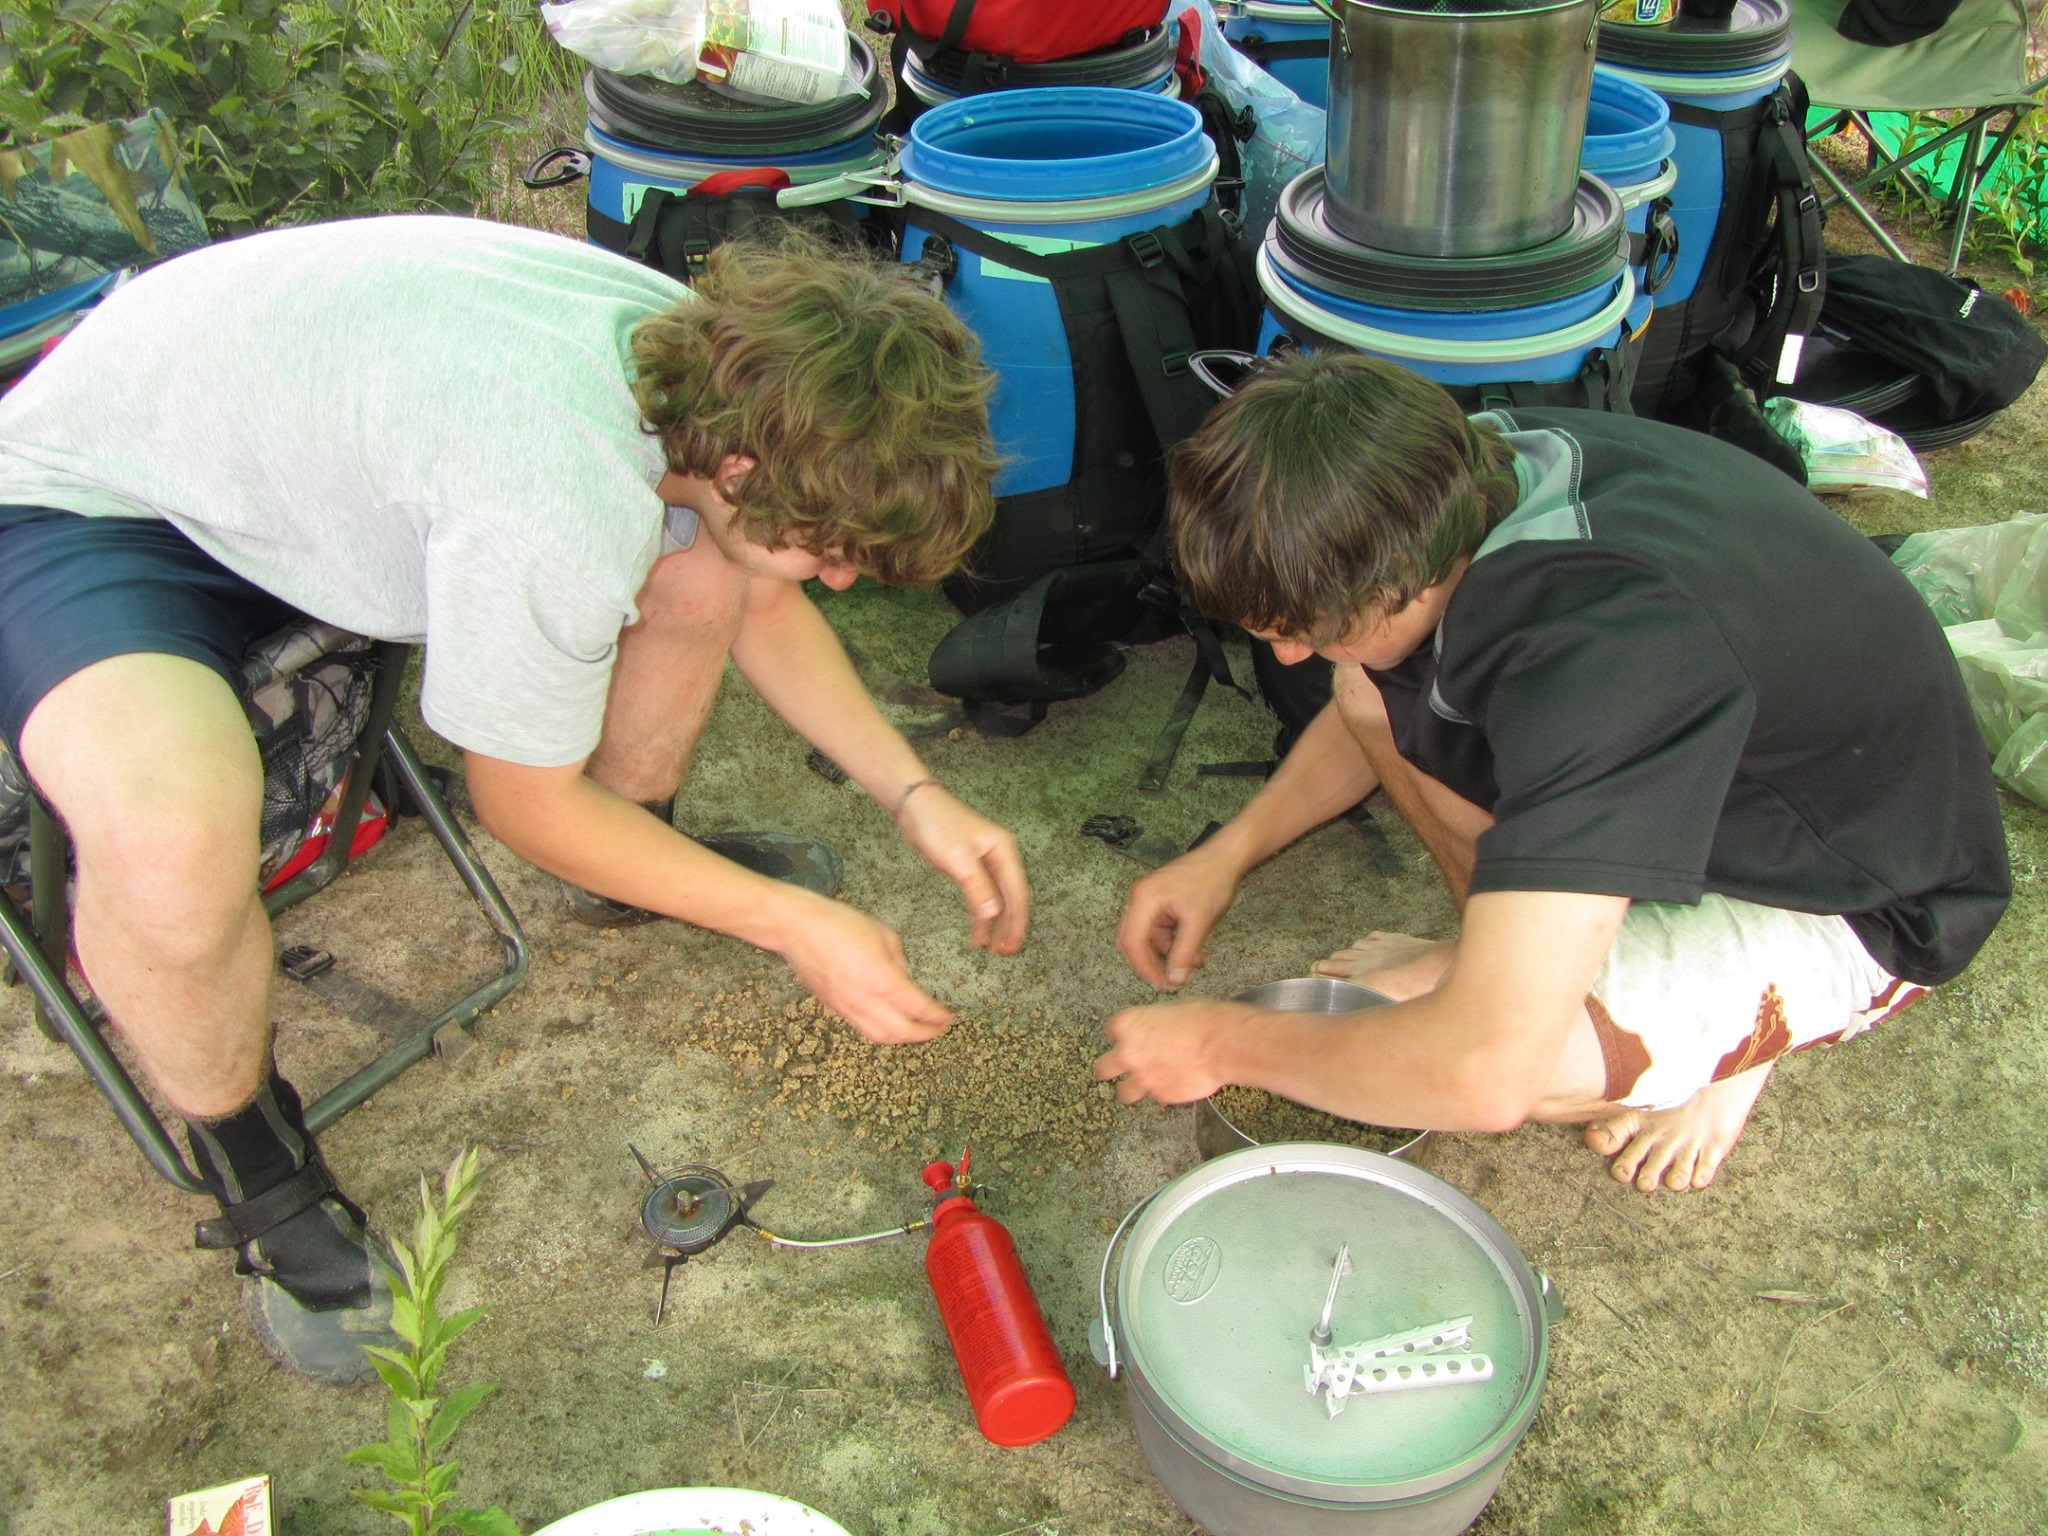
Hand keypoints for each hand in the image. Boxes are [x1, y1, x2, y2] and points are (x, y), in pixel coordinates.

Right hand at [775, 896, 953, 1043]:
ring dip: (903, 1038)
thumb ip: (900, 962)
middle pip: (901, 1032)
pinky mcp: (835, 1008)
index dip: (937, 1016)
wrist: (797, 929)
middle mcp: (865, 1000)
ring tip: (918, 1031)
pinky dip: (882, 1032)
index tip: (949, 1016)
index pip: (918, 1008)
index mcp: (882, 980)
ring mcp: (847, 1008)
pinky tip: (891, 1024)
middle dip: (925, 1034)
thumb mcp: (883, 935)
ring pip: (880, 1036)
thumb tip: (906, 981)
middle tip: (939, 1029)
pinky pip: (863, 1029)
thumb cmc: (839, 924)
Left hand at [894, 784, 1029, 953]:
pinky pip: (981, 896)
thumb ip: (977, 886)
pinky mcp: (970, 868)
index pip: (1017, 893)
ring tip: (992, 949)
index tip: (1012, 944)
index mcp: (1003, 852)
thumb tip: (994, 914)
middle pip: (1012, 898)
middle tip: (1005, 952)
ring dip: (995, 924)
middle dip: (1010, 926)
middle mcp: (1000, 857)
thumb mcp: (957, 858)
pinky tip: (977, 933)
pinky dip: (980, 914)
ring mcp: (986, 863)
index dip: (1016, 921)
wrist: (915, 806)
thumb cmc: (937, 824)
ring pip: (997, 899)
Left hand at [1093, 998, 1240, 1104]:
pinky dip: (1164, 1092)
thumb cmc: (1202, 1020)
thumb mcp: (1174, 1009)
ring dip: (1132, 1089)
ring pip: (1124, 1092)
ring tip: (1143, 1085)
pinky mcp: (1162, 1095)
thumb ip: (1158, 1023)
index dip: (1121, 1034)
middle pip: (1103, 1068)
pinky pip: (1157, 1096)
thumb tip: (1163, 1028)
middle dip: (1109, 1069)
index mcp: (1128, 1025)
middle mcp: (1129, 1053)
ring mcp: (1144, 1078)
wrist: (1220, 1045)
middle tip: (1116, 1069)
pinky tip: (1177, 1083)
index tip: (1127, 1036)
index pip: (1111, 1031)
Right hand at [1116, 844, 1243, 988]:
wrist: (1225, 857)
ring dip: (1170, 953)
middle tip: (1172, 981)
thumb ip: (1184, 953)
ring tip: (1196, 961)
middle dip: (1154, 963)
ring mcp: (1149, 900)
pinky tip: (1194, 949)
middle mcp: (1140, 898)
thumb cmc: (1212, 879)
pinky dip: (1175, 943)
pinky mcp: (1160, 902)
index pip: (1132, 942)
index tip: (1160, 983)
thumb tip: (1174, 979)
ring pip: (1150, 939)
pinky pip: (1160, 931)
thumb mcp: (1199, 922)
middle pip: (1135, 941)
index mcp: (1144, 899)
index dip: (1143, 967)